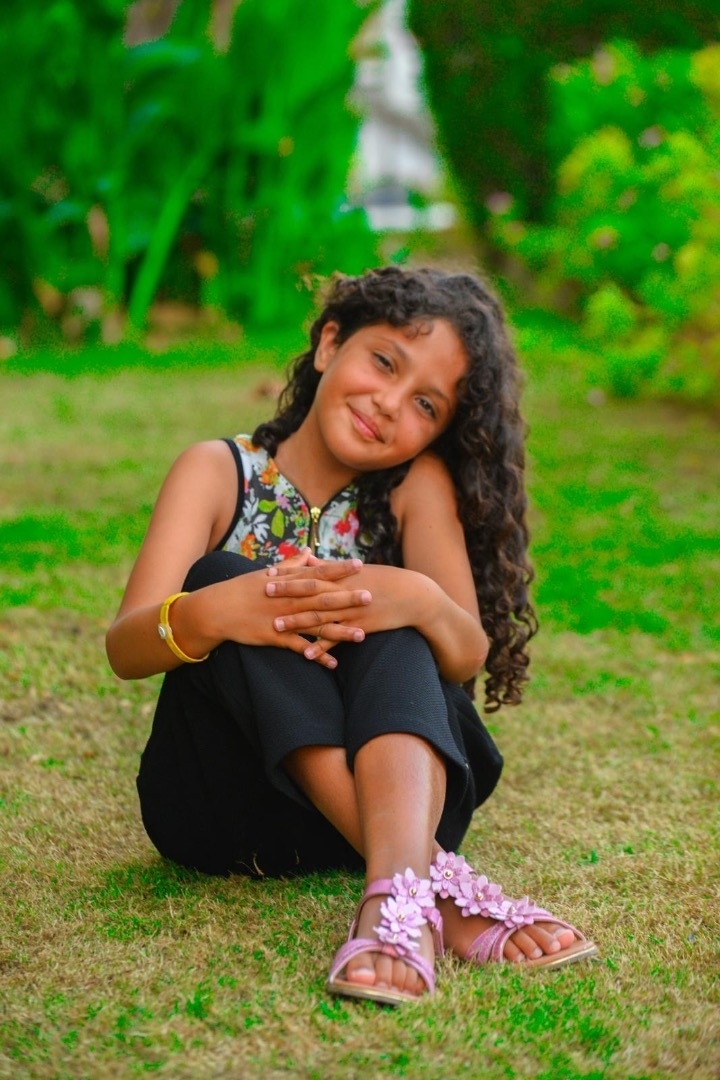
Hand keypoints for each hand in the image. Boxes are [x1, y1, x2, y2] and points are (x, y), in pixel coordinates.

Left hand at [265, 563, 432, 659]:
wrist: (413, 596)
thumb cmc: (385, 580)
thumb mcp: (358, 570)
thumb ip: (330, 567)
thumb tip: (309, 558)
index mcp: (342, 577)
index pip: (310, 574)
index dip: (288, 575)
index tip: (268, 573)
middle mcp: (344, 592)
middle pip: (310, 593)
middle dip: (286, 594)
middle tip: (263, 594)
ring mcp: (351, 611)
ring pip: (320, 617)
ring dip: (297, 622)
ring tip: (276, 626)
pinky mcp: (360, 627)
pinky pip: (337, 639)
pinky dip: (322, 647)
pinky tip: (306, 654)